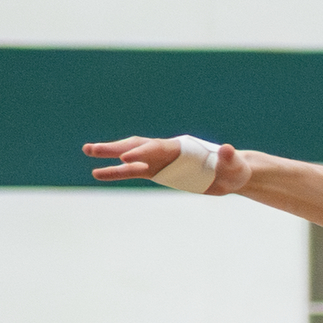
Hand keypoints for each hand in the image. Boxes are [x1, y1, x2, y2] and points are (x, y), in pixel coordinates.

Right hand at [83, 135, 249, 195]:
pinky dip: (117, 171)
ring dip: (111, 157)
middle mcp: (167, 151)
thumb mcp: (234, 165)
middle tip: (93, 149)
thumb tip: (229, 149)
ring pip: (131, 157)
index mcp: (181, 148)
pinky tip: (99, 173)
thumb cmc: (234, 169)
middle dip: (116, 148)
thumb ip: (229, 158)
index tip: (127, 159)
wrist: (232, 175)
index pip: (157, 148)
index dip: (143, 153)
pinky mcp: (158, 173)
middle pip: (138, 147)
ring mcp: (161, 162)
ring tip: (88, 153)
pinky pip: (134, 172)